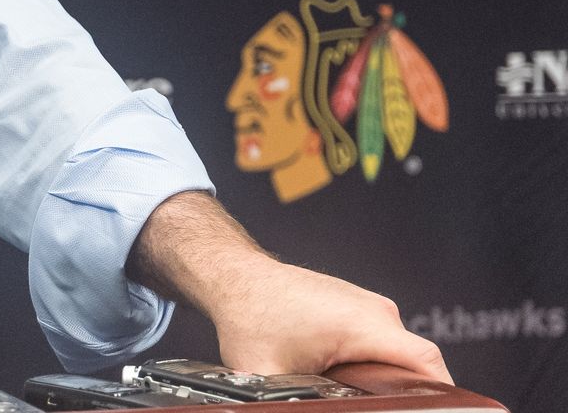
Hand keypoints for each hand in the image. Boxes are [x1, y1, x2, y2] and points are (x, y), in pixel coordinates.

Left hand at [128, 192, 450, 384]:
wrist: (235, 276)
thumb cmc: (248, 316)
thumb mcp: (266, 373)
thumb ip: (290, 402)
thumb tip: (284, 410)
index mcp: (362, 324)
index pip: (427, 363)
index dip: (441, 397)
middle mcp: (375, 311)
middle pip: (416, 365)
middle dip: (407, 395)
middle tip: (380, 410)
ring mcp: (370, 307)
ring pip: (399, 355)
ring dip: (388, 380)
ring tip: (364, 398)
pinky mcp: (361, 308)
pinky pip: (384, 344)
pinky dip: (375, 365)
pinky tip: (354, 383)